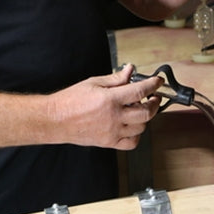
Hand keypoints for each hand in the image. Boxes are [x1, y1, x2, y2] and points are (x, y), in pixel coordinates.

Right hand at [48, 64, 162, 149]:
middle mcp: (113, 117)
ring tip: (139, 109)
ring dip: (145, 117)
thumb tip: (130, 70)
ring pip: (141, 127)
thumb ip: (115, 78)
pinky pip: (131, 143)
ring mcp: (112, 132)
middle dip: (154, 103)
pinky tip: (132, 126)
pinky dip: (137, 134)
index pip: (140, 90)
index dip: (153, 84)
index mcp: (110, 99)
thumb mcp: (94, 82)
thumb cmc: (70, 100)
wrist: (56, 119)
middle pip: (146, 112)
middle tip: (153, 97)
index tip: (157, 81)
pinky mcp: (108, 142)